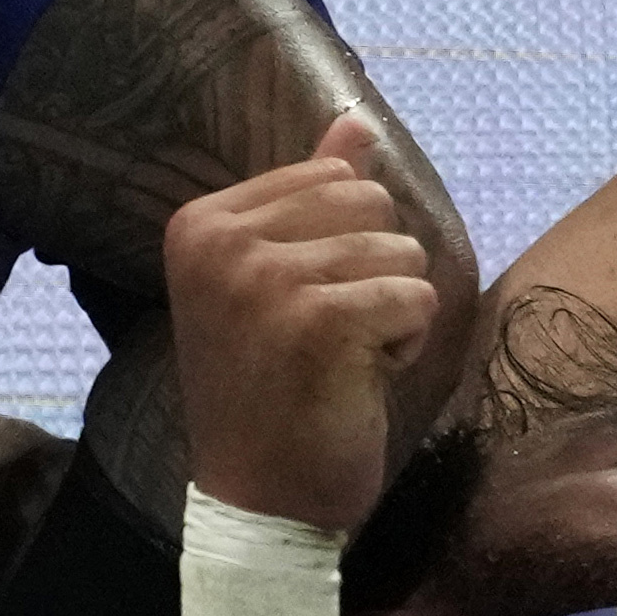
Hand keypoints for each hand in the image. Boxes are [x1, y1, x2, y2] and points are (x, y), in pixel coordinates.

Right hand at [164, 113, 445, 536]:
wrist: (258, 496)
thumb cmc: (271, 388)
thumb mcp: (276, 279)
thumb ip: (313, 195)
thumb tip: (355, 119)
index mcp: (200, 221)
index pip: (330, 179)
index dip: (345, 244)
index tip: (300, 306)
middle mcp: (221, 240)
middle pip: (371, 205)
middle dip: (375, 270)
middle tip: (328, 334)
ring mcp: (263, 278)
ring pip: (400, 253)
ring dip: (392, 311)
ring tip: (343, 358)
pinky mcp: (316, 320)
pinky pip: (415, 298)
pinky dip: (406, 343)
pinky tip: (361, 377)